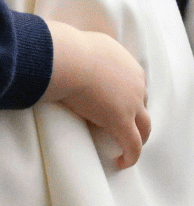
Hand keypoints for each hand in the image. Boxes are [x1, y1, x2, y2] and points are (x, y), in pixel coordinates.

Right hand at [44, 21, 150, 169]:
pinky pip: (132, 144)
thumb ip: (81, 51)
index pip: (133, 84)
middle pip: (141, 104)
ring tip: (126, 147)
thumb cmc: (64, 49)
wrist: (65, 58)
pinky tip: (121, 162)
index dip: (125, 96)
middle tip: (121, 126)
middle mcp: (135, 83)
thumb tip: (61, 52)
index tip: (112, 104)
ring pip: (143, 126)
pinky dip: (130, 155)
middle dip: (134, 116)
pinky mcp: (120, 121)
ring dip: (137, 137)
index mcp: (126, 65)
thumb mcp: (78, 43)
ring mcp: (131, 103)